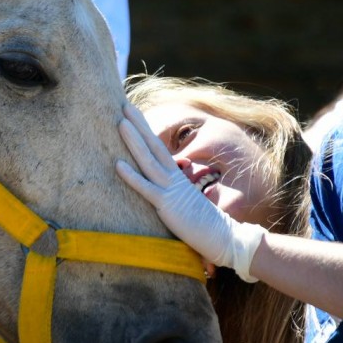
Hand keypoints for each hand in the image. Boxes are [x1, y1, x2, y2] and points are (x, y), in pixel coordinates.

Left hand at [115, 104, 265, 281]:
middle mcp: (173, 178)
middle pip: (153, 146)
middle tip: (123, 104)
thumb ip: (176, 195)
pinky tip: (117, 164)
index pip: (159, 149)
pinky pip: (146, 189)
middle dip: (138, 125)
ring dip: (134, 141)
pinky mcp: (167, 206)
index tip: (133, 116)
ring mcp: (170, 190)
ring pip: (148, 161)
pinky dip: (131, 176)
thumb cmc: (206, 225)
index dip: (146, 131)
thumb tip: (166, 193)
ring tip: (120, 122)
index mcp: (177, 178)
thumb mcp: (187, 204)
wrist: (224, 238)